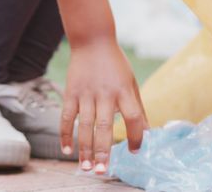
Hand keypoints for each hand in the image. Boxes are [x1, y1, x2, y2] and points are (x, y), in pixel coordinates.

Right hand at [60, 37, 147, 173]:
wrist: (93, 40)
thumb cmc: (116, 64)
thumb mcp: (132, 82)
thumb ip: (137, 108)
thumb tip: (146, 133)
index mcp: (124, 90)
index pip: (133, 117)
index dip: (136, 136)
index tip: (136, 151)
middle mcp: (105, 93)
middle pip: (104, 126)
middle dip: (103, 151)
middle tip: (101, 171)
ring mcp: (86, 93)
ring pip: (84, 126)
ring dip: (84, 148)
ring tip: (86, 167)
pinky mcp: (71, 92)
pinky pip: (66, 117)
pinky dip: (65, 134)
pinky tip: (67, 150)